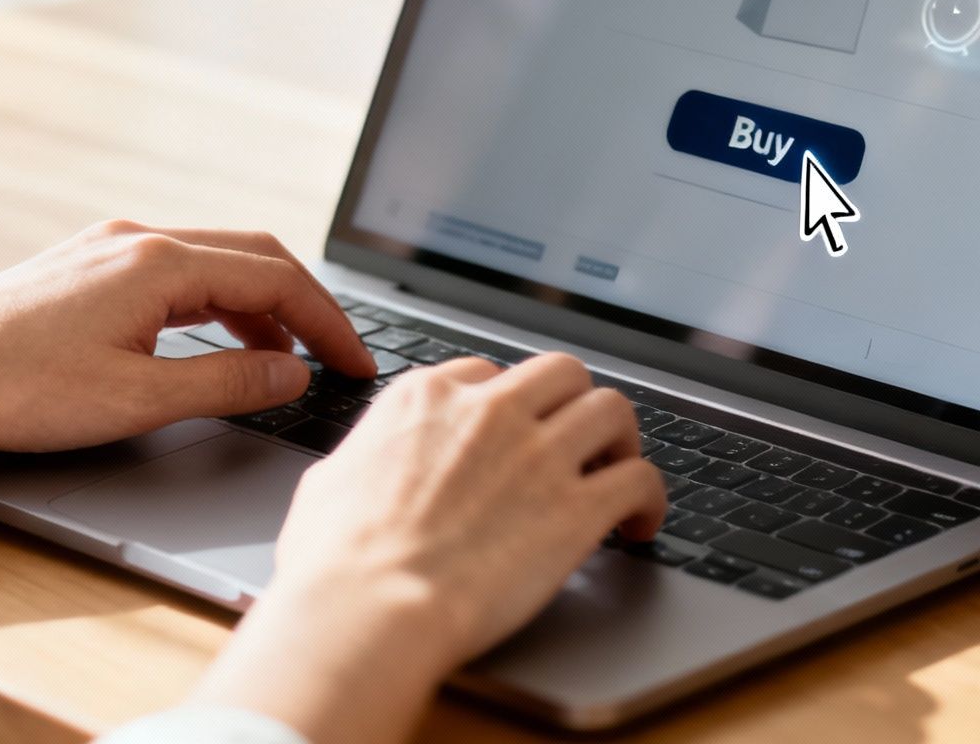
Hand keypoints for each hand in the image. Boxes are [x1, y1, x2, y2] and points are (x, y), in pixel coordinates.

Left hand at [0, 220, 374, 504]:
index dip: (329, 324)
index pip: (277, 279)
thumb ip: (227, 384)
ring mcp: (107, 246)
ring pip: (214, 261)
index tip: (356, 364)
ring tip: (281, 363)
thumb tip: (292, 375)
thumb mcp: (137, 400)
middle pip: (254, 255)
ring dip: (260, 307)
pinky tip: (211, 345)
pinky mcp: (84, 266)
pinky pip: (175, 271)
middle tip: (337, 357)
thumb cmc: (14, 389)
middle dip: (306, 306)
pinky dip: (214, 304)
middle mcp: (138, 237)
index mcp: (159, 262)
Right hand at [196, 353, 664, 743]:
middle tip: (575, 441)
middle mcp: (490, 412)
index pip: (488, 373)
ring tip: (616, 471)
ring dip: (620, 440)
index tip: (514, 434)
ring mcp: (539, 455)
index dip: (507, 406)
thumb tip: (360, 471)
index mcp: (428, 399)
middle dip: (572, 403)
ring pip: (613, 409)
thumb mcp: (328, 483)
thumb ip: (364, 460)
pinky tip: (640, 523)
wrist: (368, 607)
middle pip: (561, 373)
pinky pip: (641, 479)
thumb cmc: (335, 561)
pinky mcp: (578, 508)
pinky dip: (650, 498)